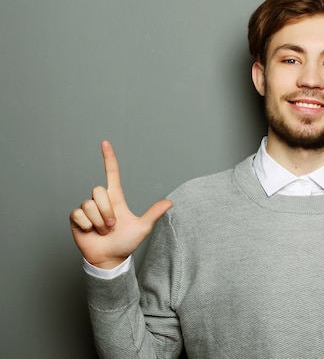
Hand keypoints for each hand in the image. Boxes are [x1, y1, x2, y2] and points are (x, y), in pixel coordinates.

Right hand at [69, 141, 171, 268]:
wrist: (109, 258)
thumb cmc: (125, 242)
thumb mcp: (142, 227)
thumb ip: (153, 214)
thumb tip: (170, 202)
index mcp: (116, 198)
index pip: (112, 174)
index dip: (109, 158)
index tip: (105, 142)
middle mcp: (101, 201)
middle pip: (98, 190)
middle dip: (106, 210)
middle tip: (112, 226)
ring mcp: (87, 209)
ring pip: (89, 205)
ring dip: (98, 221)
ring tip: (102, 231)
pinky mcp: (76, 218)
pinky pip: (79, 215)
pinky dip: (87, 226)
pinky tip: (90, 232)